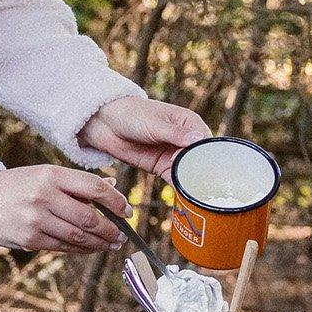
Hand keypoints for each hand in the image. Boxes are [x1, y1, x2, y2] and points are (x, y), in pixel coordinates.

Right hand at [0, 166, 132, 253]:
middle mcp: (44, 196)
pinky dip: (81, 249)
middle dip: (111, 229)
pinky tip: (89, 248)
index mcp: (51, 175)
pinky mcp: (29, 240)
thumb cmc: (15, 185)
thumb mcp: (44, 174)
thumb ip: (77, 183)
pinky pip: (63, 247)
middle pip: (90, 218)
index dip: (116, 201)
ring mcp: (35, 220)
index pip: (94, 188)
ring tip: (110, 244)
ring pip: (79, 237)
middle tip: (121, 235)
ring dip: (100, 243)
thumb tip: (111, 186)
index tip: (127, 211)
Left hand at [78, 96, 210, 180]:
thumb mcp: (154, 124)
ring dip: (192, 181)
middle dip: (202, 171)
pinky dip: (179, 187)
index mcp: (189, 123)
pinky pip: (175, 179)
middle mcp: (185, 140)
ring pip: (189, 171)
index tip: (201, 165)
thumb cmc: (131, 114)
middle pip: (200, 158)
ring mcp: (174, 155)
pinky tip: (184, 197)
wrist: (105, 123)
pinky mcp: (162, 167)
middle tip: (202, 184)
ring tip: (195, 193)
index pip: (205, 141)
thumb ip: (174, 134)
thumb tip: (197, 139)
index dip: (206, 154)